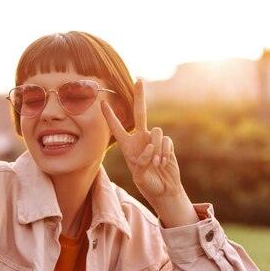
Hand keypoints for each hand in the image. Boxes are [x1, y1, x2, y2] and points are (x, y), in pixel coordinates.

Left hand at [101, 79, 198, 226]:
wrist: (164, 190)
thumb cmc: (148, 184)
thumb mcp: (139, 176)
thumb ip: (141, 161)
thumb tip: (149, 146)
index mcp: (128, 146)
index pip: (117, 128)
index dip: (110, 116)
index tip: (101, 103)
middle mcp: (140, 138)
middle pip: (140, 112)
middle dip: (139, 96)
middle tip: (138, 80)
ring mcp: (154, 140)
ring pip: (156, 131)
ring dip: (156, 148)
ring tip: (156, 164)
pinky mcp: (167, 144)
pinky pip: (166, 141)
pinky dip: (165, 152)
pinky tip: (163, 163)